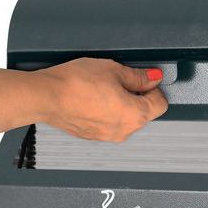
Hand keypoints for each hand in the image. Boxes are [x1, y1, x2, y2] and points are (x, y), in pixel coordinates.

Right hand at [37, 58, 167, 141]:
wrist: (47, 97)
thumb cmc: (76, 84)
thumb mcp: (113, 70)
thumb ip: (138, 76)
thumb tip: (152, 78)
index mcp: (135, 115)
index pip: (160, 104)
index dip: (154, 88)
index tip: (145, 79)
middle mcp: (125, 131)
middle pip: (143, 113)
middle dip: (137, 96)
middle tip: (121, 79)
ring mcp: (109, 136)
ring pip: (125, 119)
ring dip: (121, 105)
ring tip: (103, 88)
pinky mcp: (94, 136)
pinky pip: (109, 124)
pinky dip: (107, 112)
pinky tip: (94, 98)